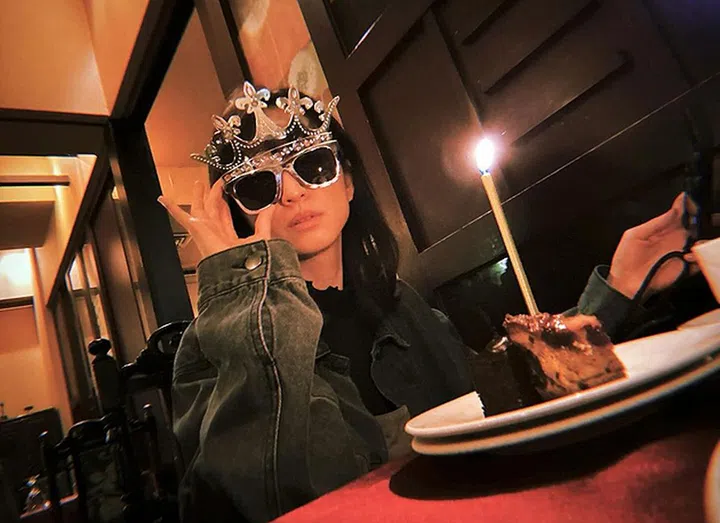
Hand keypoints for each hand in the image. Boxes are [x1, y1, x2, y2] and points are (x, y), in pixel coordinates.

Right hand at [158, 180, 273, 260]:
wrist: (235, 269)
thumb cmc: (246, 260)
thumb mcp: (260, 235)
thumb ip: (264, 221)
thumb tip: (271, 206)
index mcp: (229, 236)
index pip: (225, 216)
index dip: (226, 204)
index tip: (227, 193)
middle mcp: (215, 232)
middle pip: (212, 209)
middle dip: (213, 196)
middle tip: (215, 184)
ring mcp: (204, 230)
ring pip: (200, 208)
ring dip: (199, 195)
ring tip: (198, 184)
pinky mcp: (196, 228)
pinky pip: (180, 216)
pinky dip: (171, 207)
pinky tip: (164, 199)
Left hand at [608, 193, 698, 299]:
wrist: (625, 283)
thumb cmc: (625, 260)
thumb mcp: (633, 236)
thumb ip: (654, 224)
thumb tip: (672, 211)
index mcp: (661, 230)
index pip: (678, 213)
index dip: (685, 205)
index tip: (686, 200)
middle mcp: (673, 240)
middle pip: (692, 226)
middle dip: (695, 222)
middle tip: (691, 221)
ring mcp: (679, 253)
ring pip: (699, 243)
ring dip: (699, 241)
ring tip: (690, 244)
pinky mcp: (684, 268)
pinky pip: (699, 261)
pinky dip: (699, 258)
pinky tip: (688, 257)